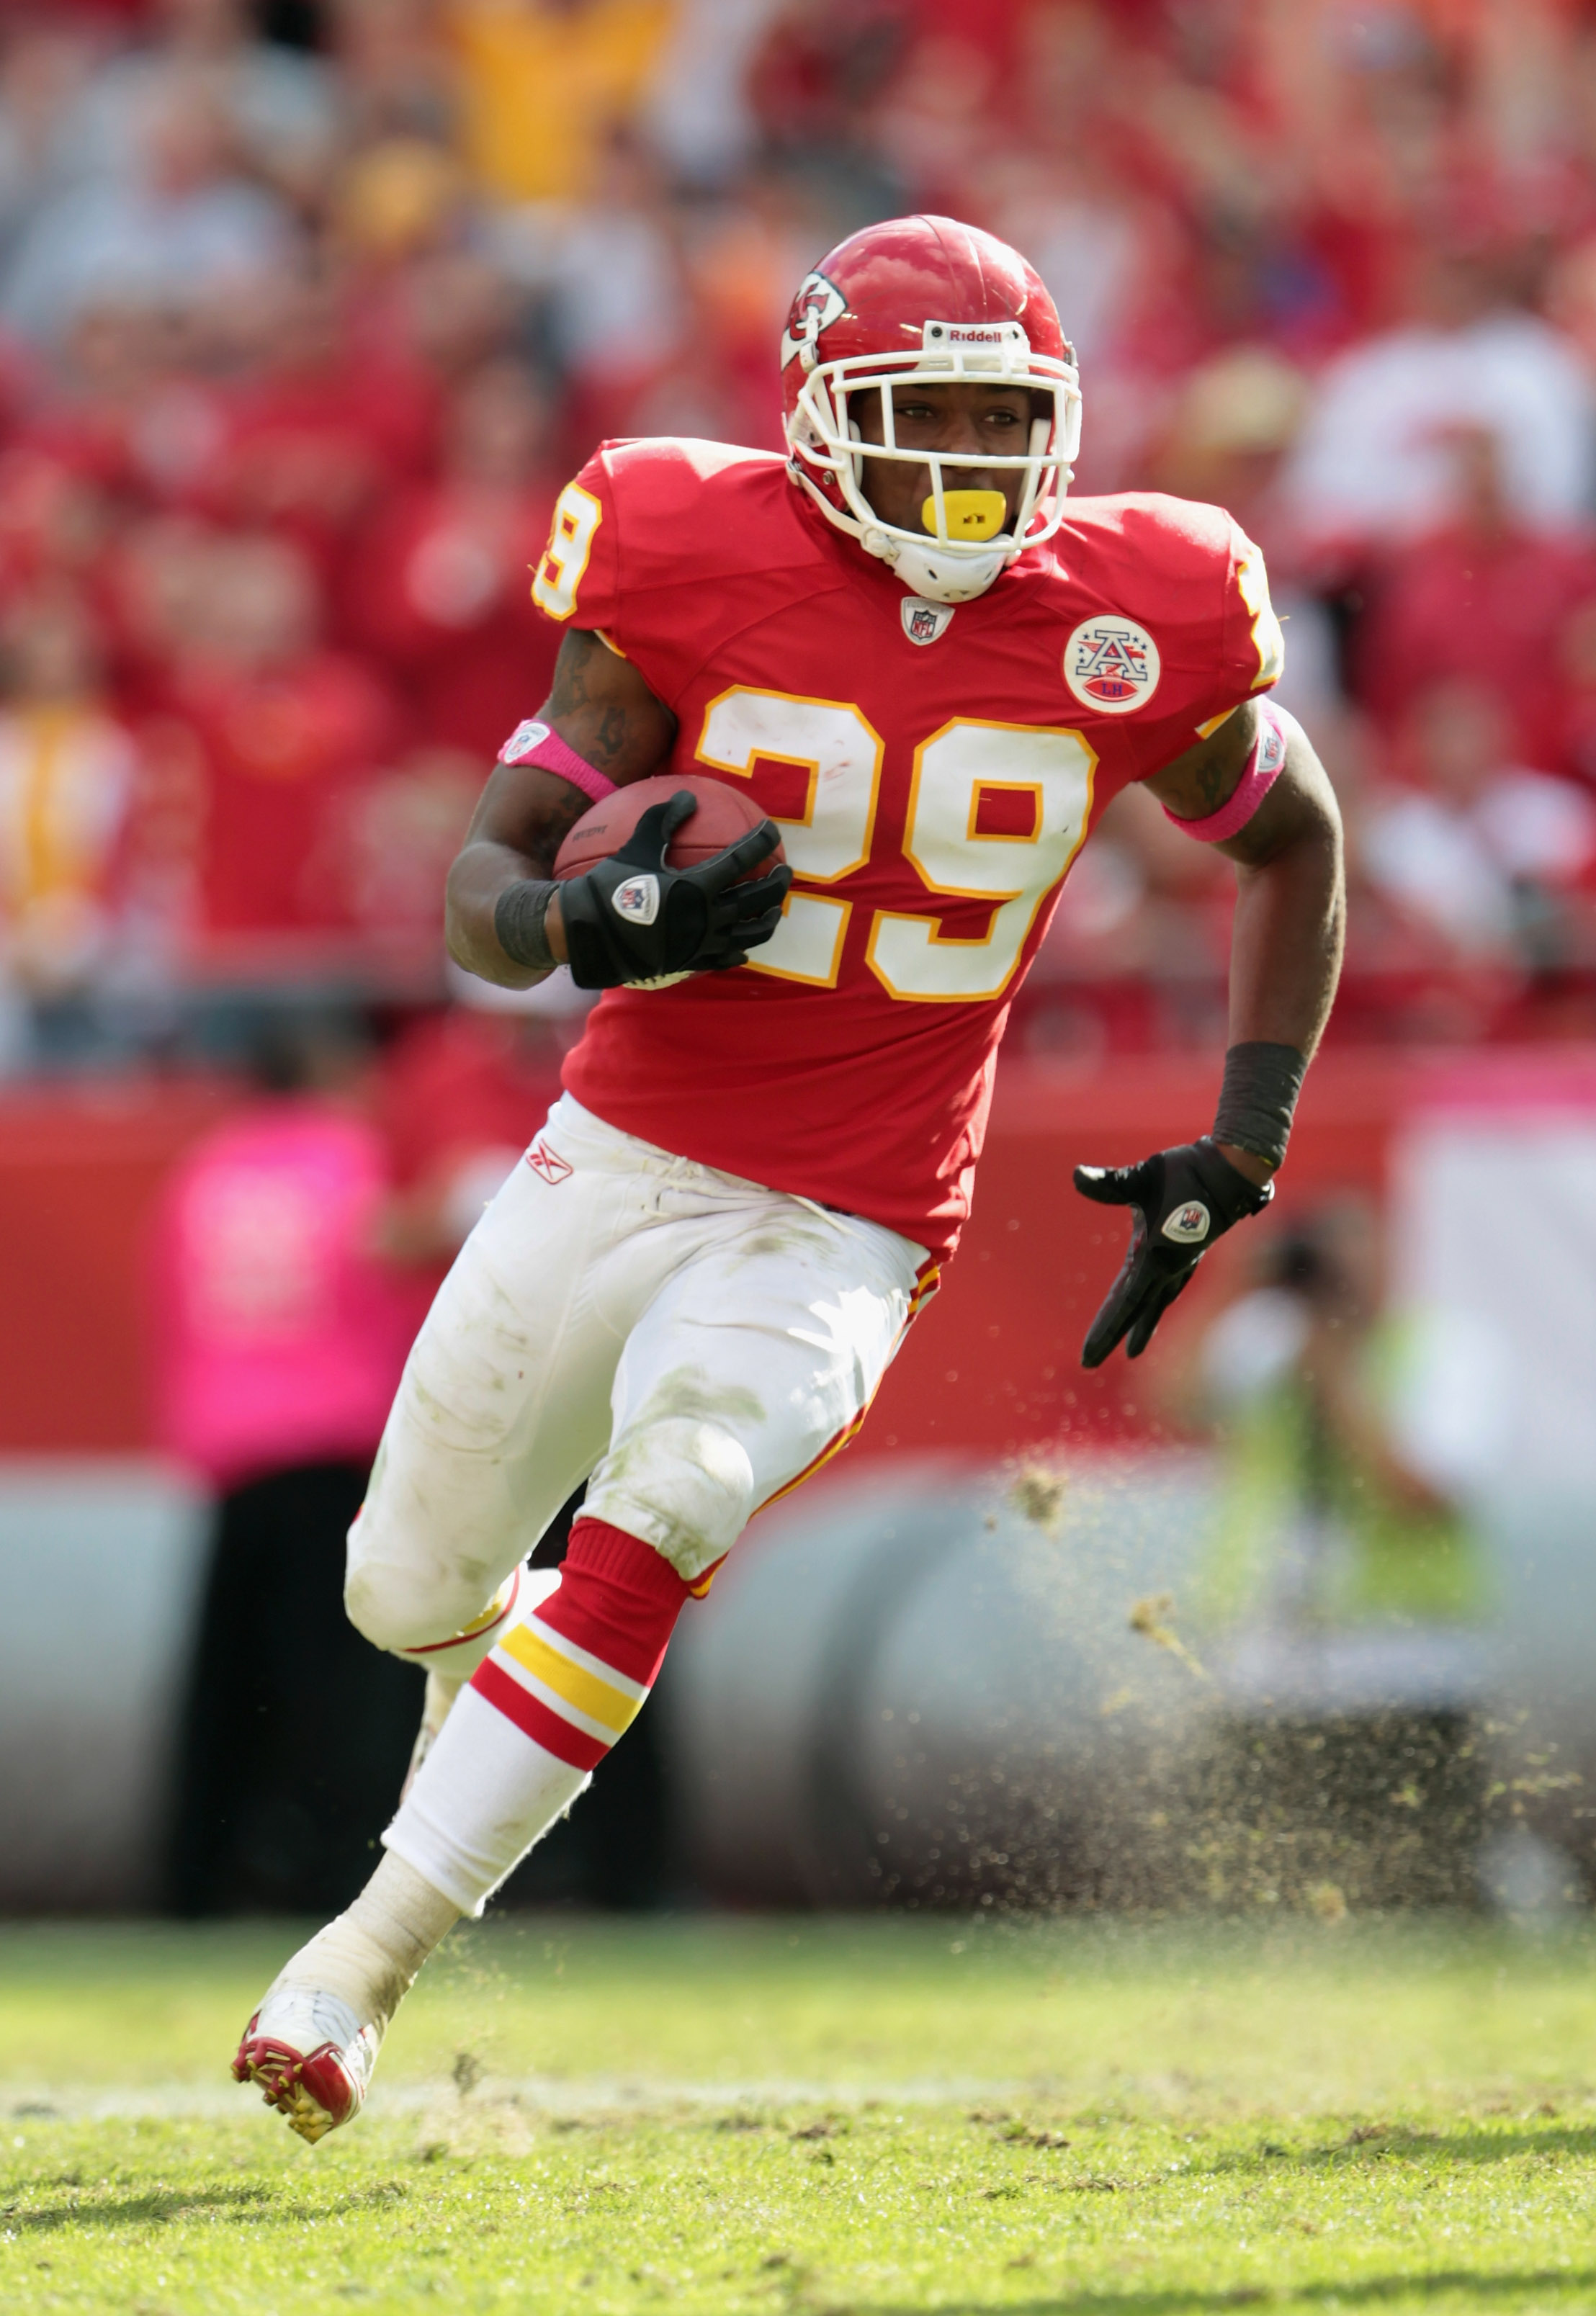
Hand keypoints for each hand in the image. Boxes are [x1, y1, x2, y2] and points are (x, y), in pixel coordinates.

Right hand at [558, 791, 791, 989]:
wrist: (590, 932)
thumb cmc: (612, 886)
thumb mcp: (637, 845)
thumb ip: (664, 819)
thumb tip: (688, 796)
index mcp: (699, 885)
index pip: (743, 859)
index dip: (761, 842)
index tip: (772, 831)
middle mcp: (708, 916)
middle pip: (757, 899)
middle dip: (777, 884)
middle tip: (786, 873)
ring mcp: (703, 942)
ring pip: (750, 934)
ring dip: (767, 920)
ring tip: (774, 911)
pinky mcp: (692, 961)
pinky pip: (725, 959)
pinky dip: (739, 953)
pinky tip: (744, 950)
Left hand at [1073, 1138, 1272, 1367]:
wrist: (1233, 1169)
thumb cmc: (1187, 1171)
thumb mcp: (1142, 1176)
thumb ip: (1109, 1183)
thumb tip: (1076, 1175)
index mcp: (1155, 1256)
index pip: (1123, 1303)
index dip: (1105, 1330)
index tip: (1087, 1356)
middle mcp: (1168, 1267)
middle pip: (1134, 1311)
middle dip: (1111, 1336)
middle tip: (1087, 1363)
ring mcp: (1181, 1263)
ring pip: (1156, 1304)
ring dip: (1141, 1327)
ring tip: (1132, 1352)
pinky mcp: (1189, 1254)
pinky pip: (1169, 1290)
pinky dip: (1159, 1306)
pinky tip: (1155, 1309)